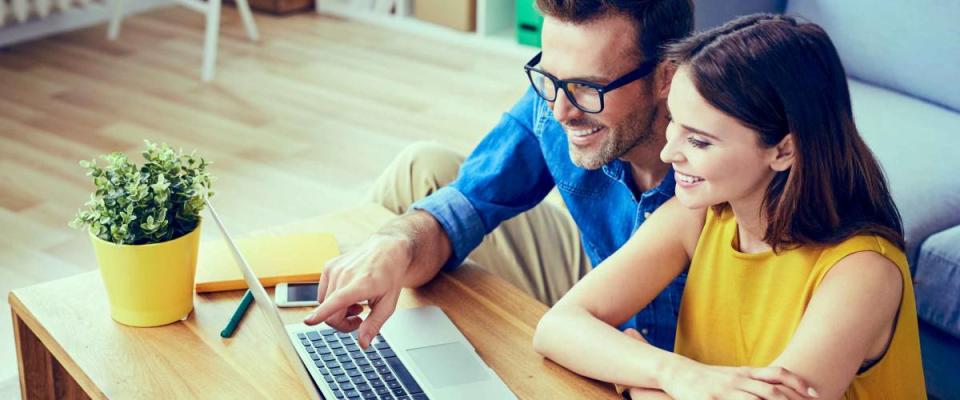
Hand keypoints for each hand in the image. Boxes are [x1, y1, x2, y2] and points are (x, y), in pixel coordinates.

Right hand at [303, 234, 411, 348]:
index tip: (308, 321)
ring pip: (324, 304)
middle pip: (330, 312)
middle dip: (342, 323)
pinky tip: (348, 295)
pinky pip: (323, 293)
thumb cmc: (389, 276)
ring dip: (338, 311)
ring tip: (357, 305)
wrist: (386, 251)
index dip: (321, 314)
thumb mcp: (388, 304)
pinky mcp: (328, 266)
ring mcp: (334, 269)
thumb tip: (362, 344)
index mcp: (360, 284)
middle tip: (359, 320)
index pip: (337, 301)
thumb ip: (374, 325)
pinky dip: (332, 299)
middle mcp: (344, 275)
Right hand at [661, 358, 818, 399]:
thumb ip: (752, 380)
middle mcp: (739, 381)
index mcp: (745, 373)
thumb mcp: (731, 375)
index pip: (777, 375)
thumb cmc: (707, 378)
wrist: (677, 372)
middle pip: (773, 391)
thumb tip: (775, 388)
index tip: (814, 395)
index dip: (798, 383)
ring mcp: (726, 392)